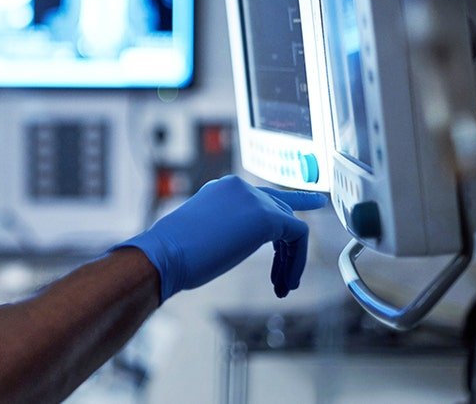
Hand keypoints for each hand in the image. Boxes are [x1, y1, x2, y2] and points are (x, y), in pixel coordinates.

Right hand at [115, 175, 327, 302]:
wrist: (166, 254)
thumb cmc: (176, 254)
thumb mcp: (205, 232)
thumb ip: (228, 228)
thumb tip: (239, 241)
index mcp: (223, 189)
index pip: (261, 197)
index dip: (285, 211)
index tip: (310, 208)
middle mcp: (241, 187)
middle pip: (281, 211)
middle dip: (288, 248)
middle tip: (286, 278)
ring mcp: (254, 199)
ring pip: (291, 226)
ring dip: (291, 260)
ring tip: (283, 287)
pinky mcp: (267, 216)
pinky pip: (298, 236)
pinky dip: (296, 262)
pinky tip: (286, 283)